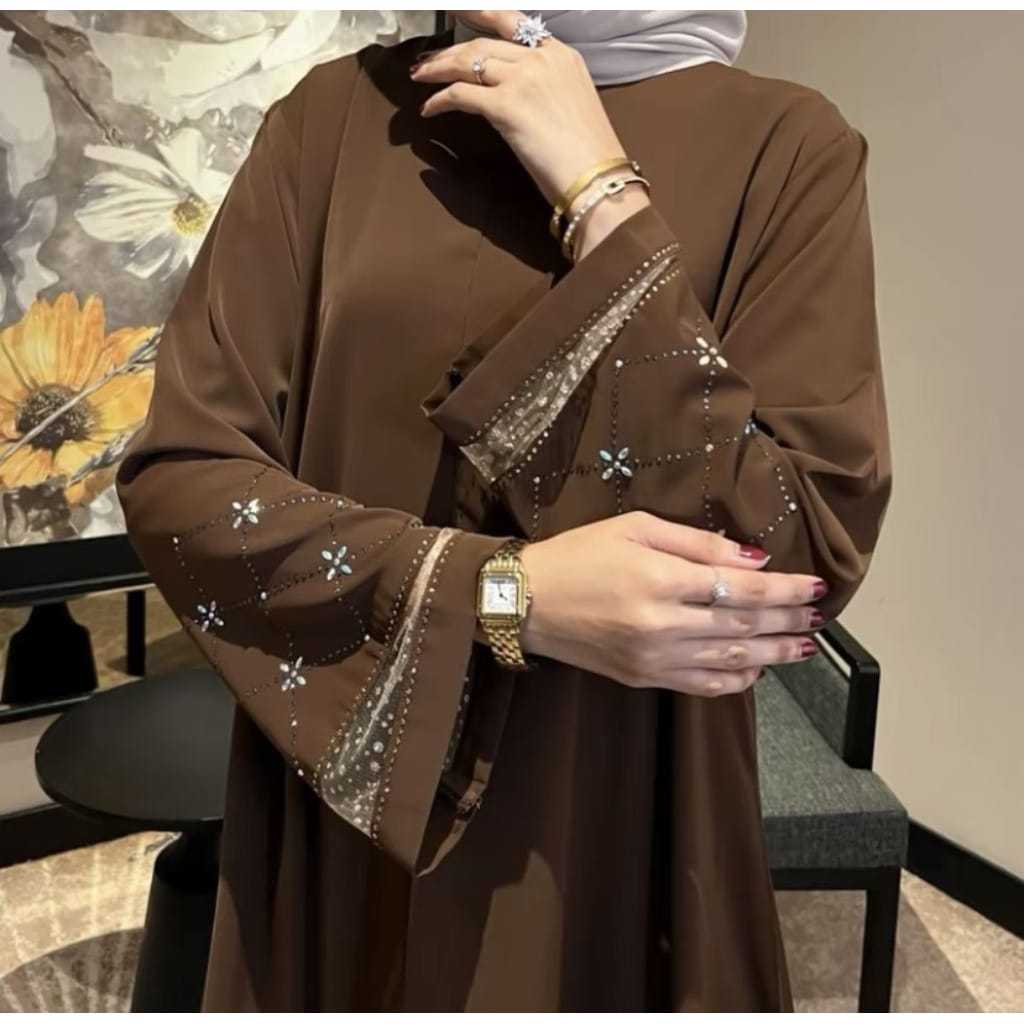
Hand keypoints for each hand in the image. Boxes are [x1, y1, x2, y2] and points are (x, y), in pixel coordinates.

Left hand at [412, 10, 646, 258]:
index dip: (482, 15)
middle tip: (428, 60)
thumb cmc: (589, 155)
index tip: (459, 11)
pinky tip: (429, 109)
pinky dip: (440, 99)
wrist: (598, 178)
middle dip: (450, 49)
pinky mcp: (506, 106)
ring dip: (438, 68)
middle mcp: (542, 59)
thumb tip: (518, 98)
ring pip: (468, 61)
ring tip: (420, 77)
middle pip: (484, 43)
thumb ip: (546, 89)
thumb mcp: (572, 105)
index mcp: (562, 55)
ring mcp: (523, 80)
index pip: (514, 24)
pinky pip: (460, 94)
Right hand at [519, 511, 827, 697]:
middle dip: (788, 620)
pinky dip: (735, 680)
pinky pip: (701, 685)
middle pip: (743, 625)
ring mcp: (653, 657)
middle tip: (819, 616)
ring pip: (731, 659)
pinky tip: (756, 670)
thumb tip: (752, 559)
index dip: (784, 590)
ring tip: (804, 645)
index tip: (816, 586)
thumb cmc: (578, 554)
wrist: (525, 602)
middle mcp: (662, 624)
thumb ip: (696, 543)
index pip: (741, 589)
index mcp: (660, 579)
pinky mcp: (642, 678)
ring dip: (774, 653)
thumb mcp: (634, 527)